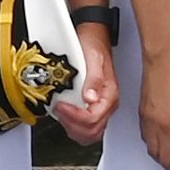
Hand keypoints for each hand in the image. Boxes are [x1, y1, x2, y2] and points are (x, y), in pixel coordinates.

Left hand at [53, 22, 120, 146]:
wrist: (93, 36)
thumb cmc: (94, 44)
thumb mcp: (93, 58)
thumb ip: (94, 79)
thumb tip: (90, 98)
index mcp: (109, 95)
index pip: (93, 118)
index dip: (74, 116)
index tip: (61, 106)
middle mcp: (107, 103)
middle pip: (93, 131)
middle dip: (73, 125)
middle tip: (59, 112)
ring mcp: (100, 106)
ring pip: (90, 133)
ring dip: (74, 129)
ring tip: (61, 115)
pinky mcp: (93, 105)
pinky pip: (87, 127)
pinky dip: (75, 127)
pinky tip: (66, 117)